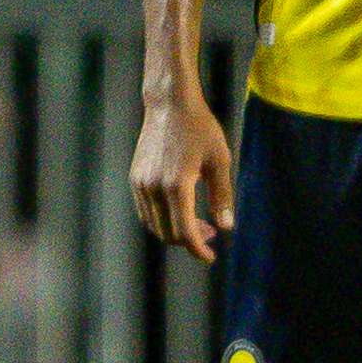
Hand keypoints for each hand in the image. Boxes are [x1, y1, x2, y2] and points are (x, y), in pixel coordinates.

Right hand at [130, 79, 234, 261]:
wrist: (169, 105)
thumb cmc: (200, 129)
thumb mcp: (220, 161)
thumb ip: (222, 195)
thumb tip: (226, 227)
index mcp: (176, 185)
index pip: (185, 231)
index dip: (198, 249)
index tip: (210, 257)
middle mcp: (153, 188)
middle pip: (168, 232)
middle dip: (189, 241)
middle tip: (212, 234)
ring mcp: (140, 183)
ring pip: (154, 224)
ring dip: (175, 231)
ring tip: (200, 223)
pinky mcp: (135, 178)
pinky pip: (146, 211)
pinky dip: (163, 219)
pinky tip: (182, 211)